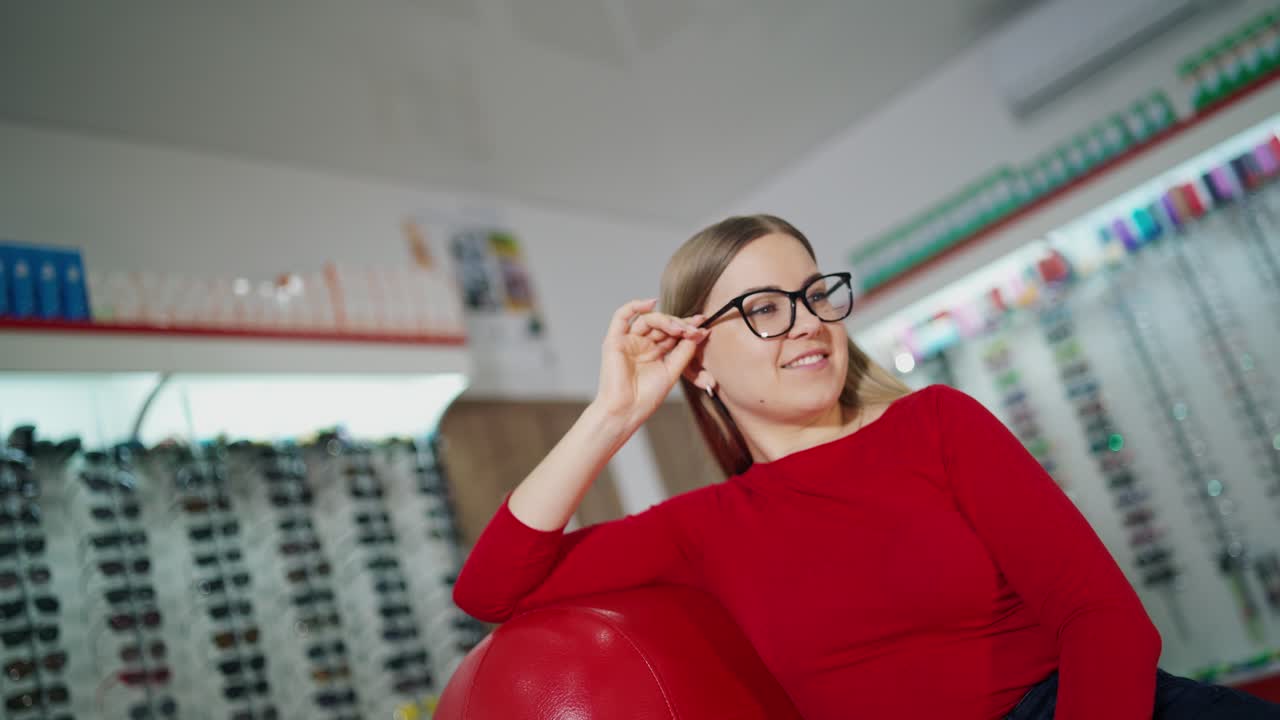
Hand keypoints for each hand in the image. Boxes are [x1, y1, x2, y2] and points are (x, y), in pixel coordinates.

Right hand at [592, 298, 708, 430]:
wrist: (626, 411)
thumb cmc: (646, 397)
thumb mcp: (673, 371)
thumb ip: (684, 351)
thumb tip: (698, 333)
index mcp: (655, 352)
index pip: (673, 333)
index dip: (687, 327)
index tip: (703, 325)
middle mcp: (642, 344)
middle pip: (662, 324)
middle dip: (679, 324)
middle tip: (693, 330)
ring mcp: (628, 341)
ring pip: (647, 319)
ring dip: (665, 320)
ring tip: (678, 328)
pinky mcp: (614, 340)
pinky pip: (621, 316)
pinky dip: (635, 306)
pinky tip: (651, 303)